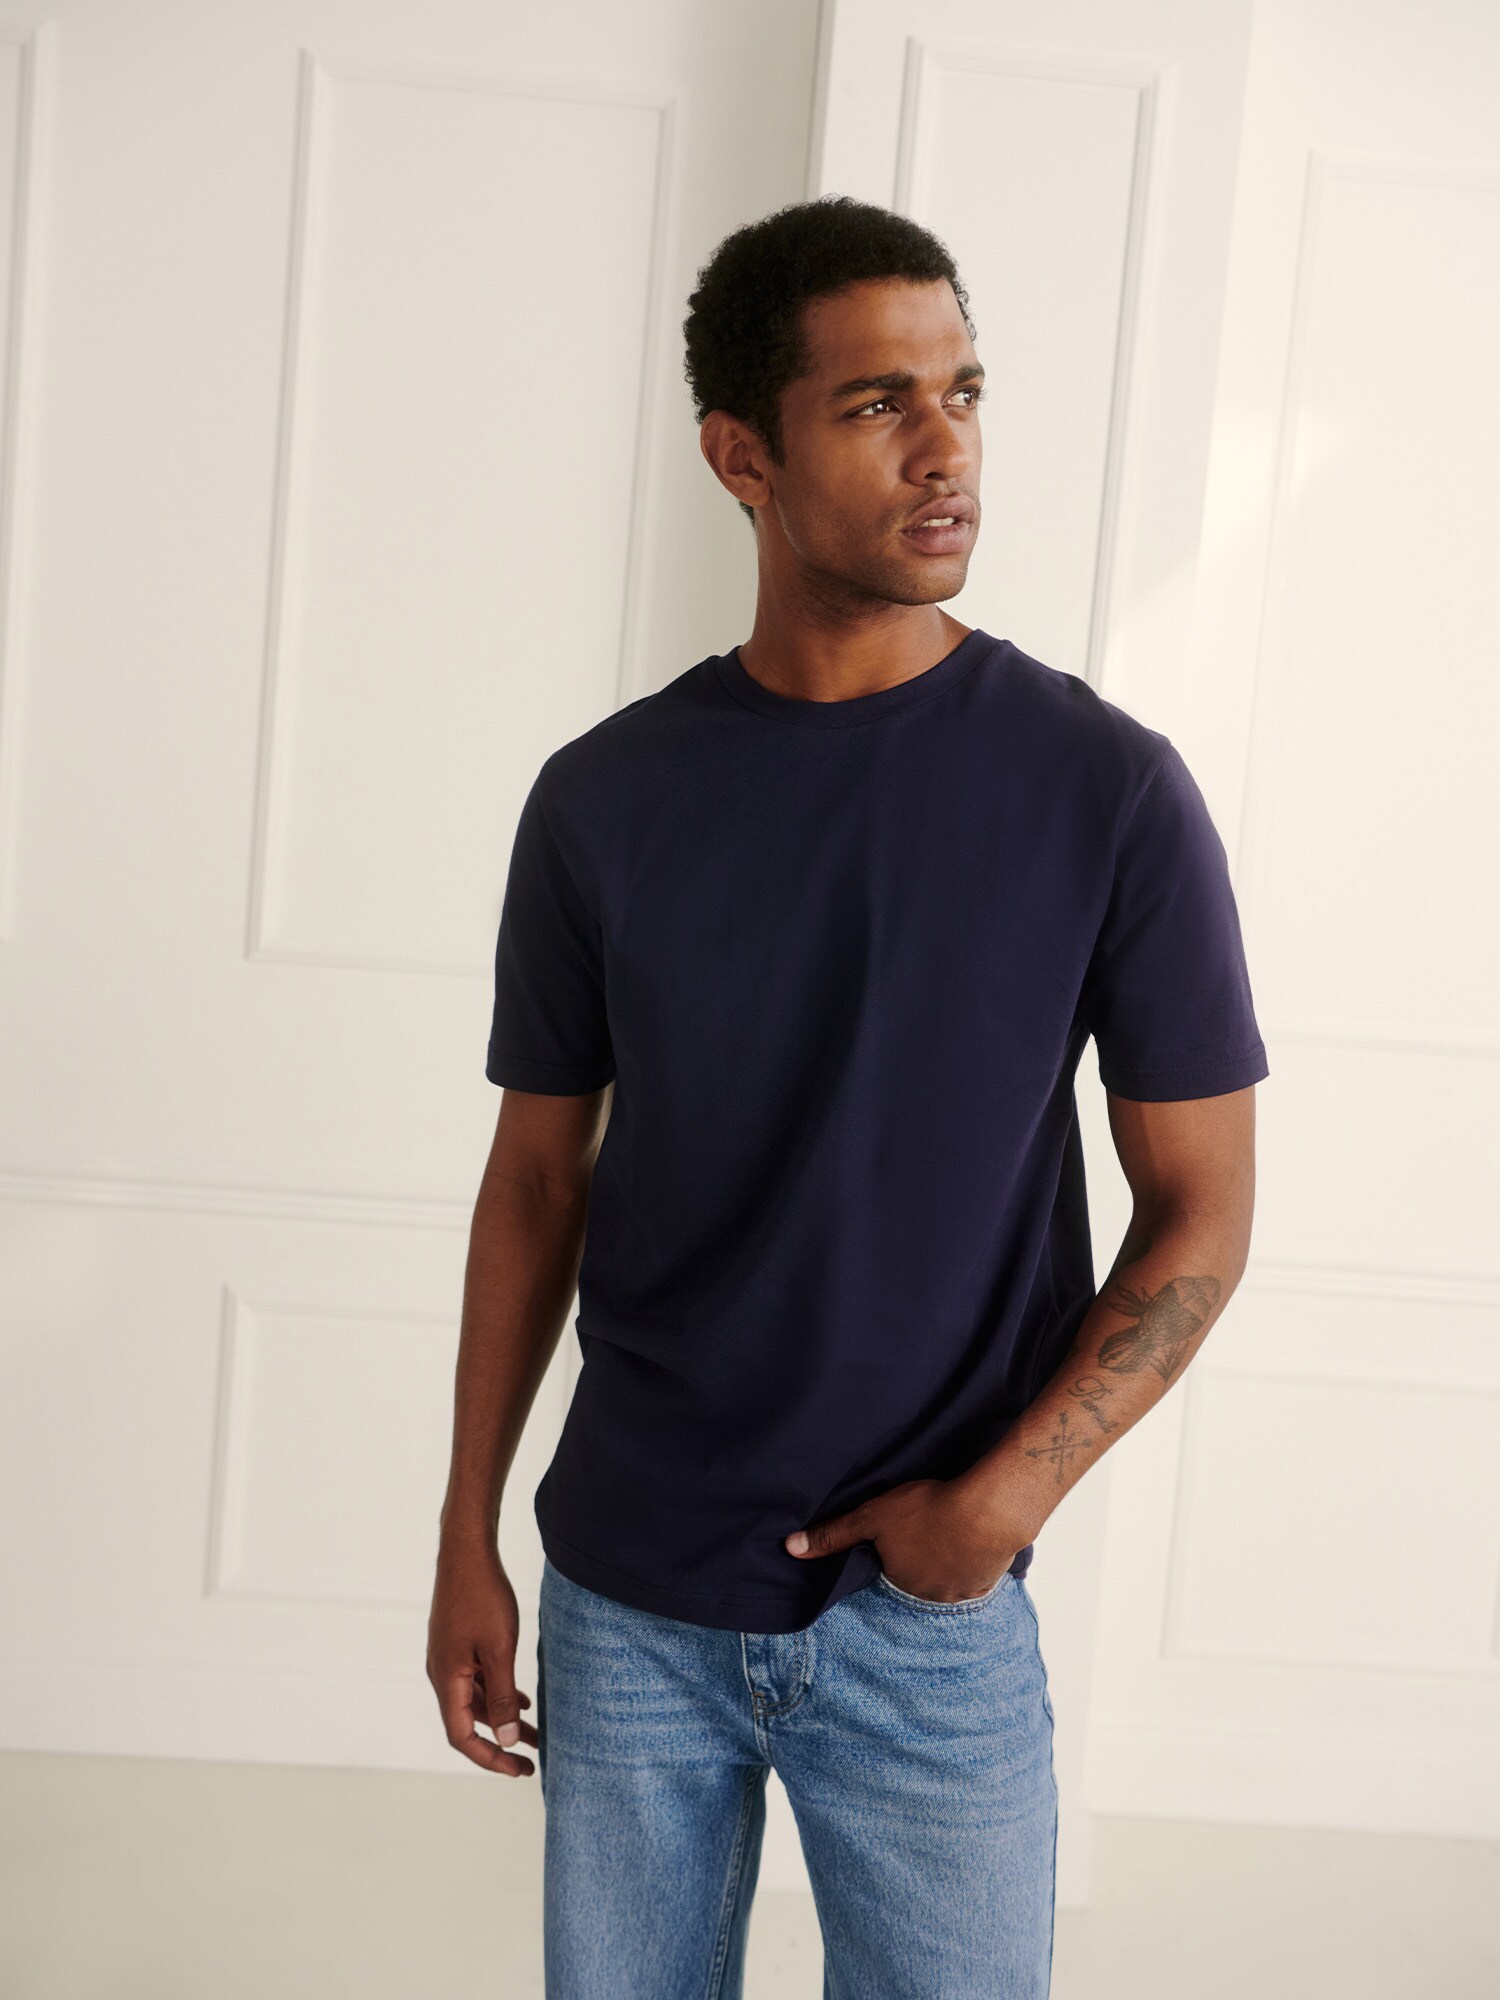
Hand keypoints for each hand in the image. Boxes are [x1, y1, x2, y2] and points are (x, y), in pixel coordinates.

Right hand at [427, 1537, 537, 1775]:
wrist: (467, 1551)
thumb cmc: (483, 1596)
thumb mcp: (499, 1649)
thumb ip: (500, 1696)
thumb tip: (504, 1740)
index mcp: (446, 1679)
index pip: (461, 1736)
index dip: (489, 1758)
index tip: (519, 1770)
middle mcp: (441, 1673)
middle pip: (468, 1721)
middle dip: (500, 1741)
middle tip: (533, 1758)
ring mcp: (448, 1658)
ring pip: (474, 1700)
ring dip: (501, 1717)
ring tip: (533, 1730)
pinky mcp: (457, 1644)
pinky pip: (475, 1680)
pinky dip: (496, 1693)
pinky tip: (520, 1697)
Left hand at [784, 1476, 1023, 1602]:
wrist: (990, 1511)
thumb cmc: (929, 1510)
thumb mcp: (872, 1516)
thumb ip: (833, 1534)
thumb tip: (789, 1548)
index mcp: (898, 1583)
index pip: (886, 1574)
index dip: (889, 1555)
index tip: (896, 1540)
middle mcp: (928, 1598)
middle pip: (916, 1579)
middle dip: (917, 1560)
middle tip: (922, 1532)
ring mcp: (960, 1594)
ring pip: (945, 1580)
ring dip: (945, 1562)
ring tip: (946, 1534)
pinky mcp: (987, 1582)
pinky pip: (973, 1577)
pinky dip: (970, 1562)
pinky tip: (970, 1540)